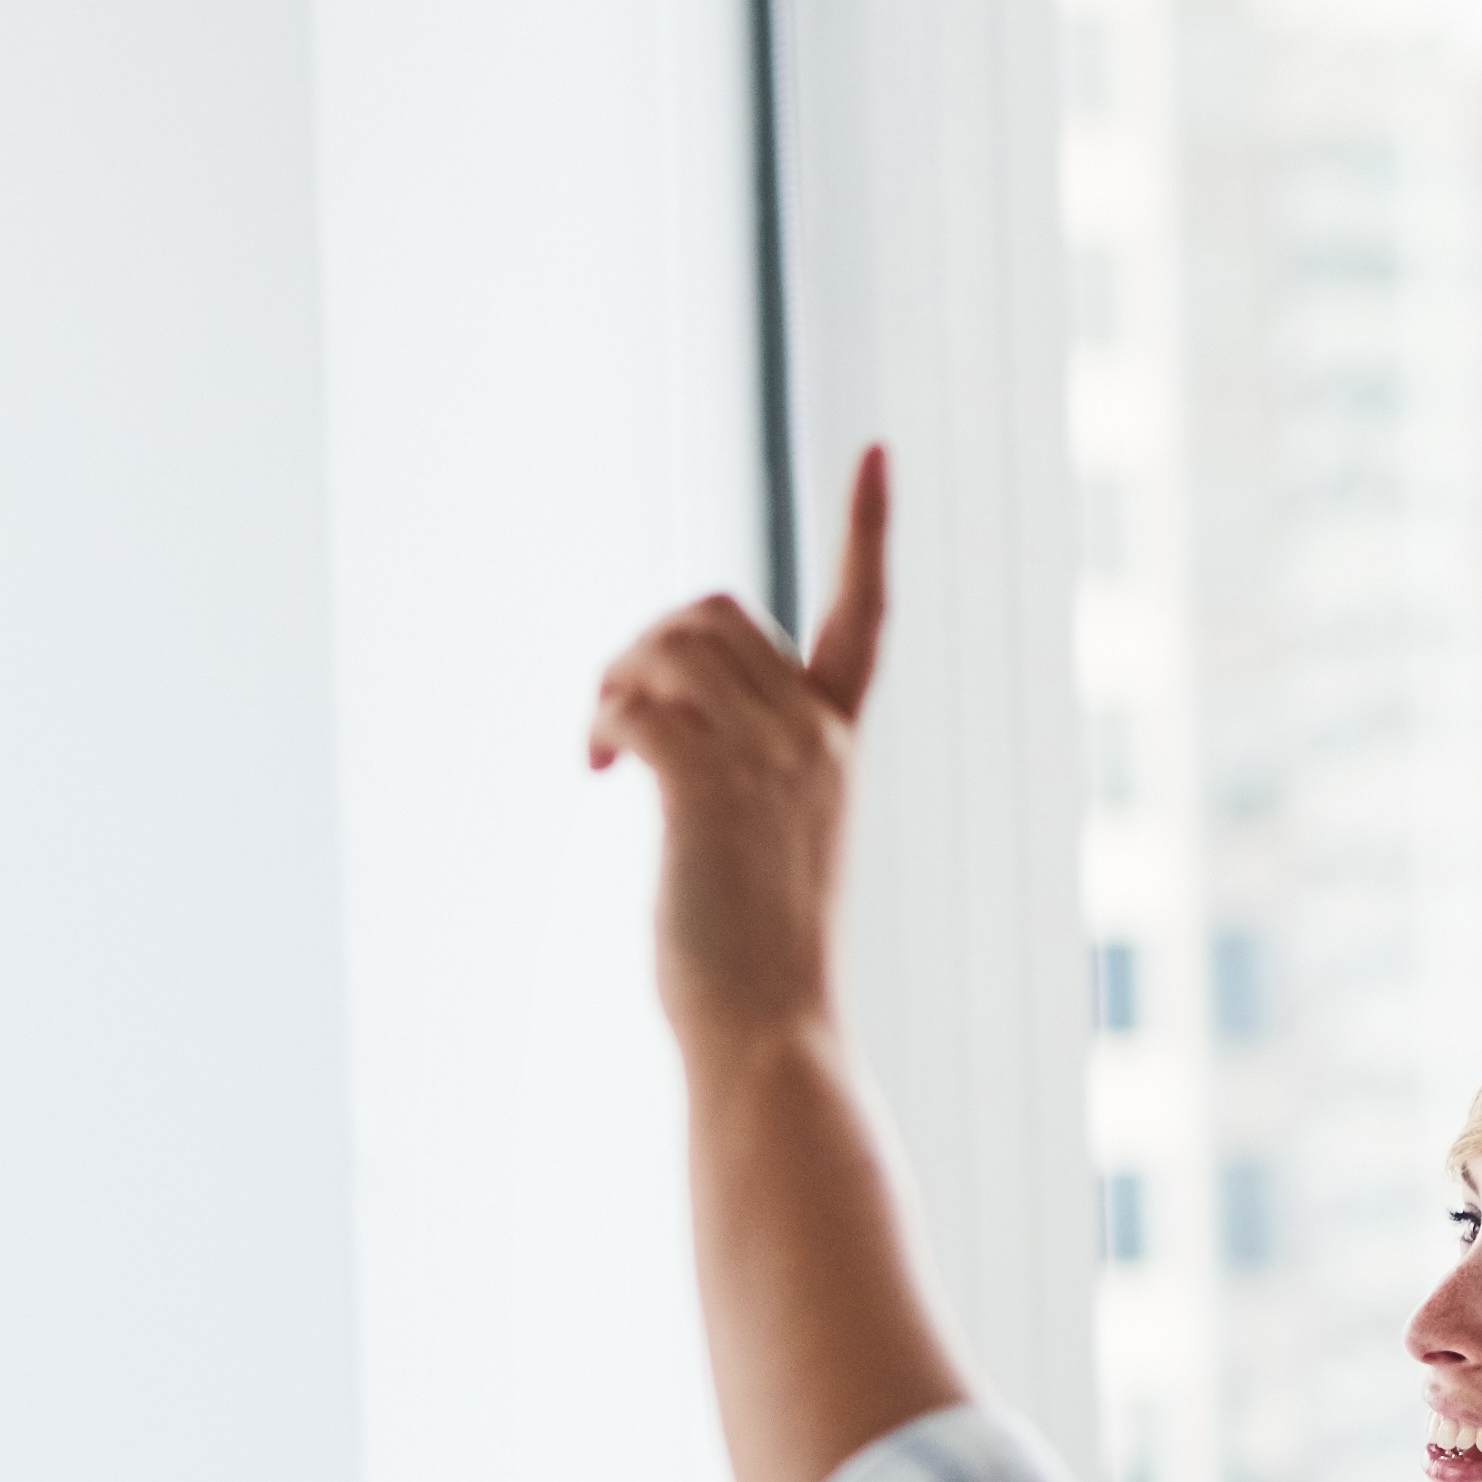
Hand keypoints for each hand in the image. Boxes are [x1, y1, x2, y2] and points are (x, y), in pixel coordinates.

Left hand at [587, 446, 888, 1046]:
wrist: (768, 1029)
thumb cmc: (757, 960)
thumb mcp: (767, 843)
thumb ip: (745, 773)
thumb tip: (665, 737)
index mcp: (838, 741)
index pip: (865, 613)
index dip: (869, 529)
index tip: (879, 451)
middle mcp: (814, 736)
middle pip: (718, 612)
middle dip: (648, 644)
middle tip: (616, 719)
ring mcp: (766, 760)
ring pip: (672, 647)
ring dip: (616, 682)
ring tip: (606, 751)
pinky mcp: (708, 788)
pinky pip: (640, 703)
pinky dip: (604, 723)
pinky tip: (601, 773)